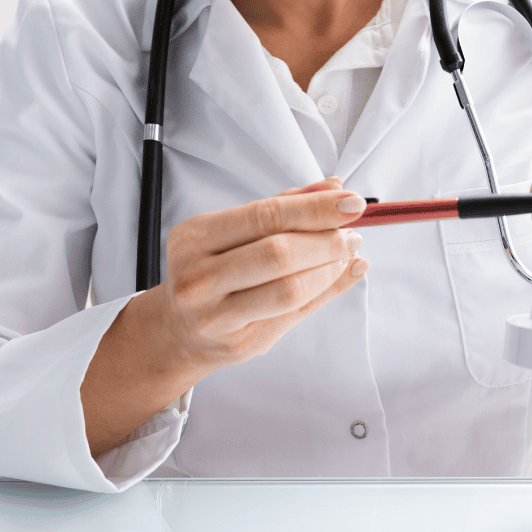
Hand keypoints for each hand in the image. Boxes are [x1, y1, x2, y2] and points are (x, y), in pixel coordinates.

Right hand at [146, 176, 369, 371]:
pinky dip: (326, 291)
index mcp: (194, 237)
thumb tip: (332, 187)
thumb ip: (283, 208)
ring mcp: (216, 316)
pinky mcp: (240, 344)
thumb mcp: (234, 231)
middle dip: (326, 241)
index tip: (350, 202)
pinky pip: (295, 315)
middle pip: (278, 254)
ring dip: (330, 269)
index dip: (314, 208)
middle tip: (351, 234)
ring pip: (289, 289)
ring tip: (346, 254)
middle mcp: (198, 277)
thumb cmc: (210, 271)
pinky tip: (341, 274)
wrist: (180, 330)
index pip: (265, 216)